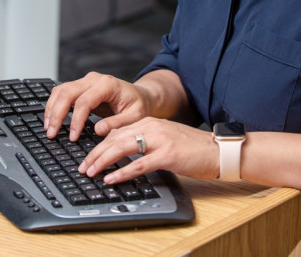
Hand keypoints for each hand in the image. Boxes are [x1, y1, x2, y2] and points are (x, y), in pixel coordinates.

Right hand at [44, 72, 152, 140]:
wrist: (140, 96)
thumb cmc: (138, 105)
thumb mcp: (135, 117)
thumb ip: (118, 123)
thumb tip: (98, 130)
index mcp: (107, 84)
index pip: (84, 101)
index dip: (76, 120)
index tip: (73, 137)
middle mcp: (94, 79)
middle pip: (68, 93)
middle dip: (57, 114)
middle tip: (51, 133)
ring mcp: (86, 81)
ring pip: (61, 90)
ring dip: (51, 109)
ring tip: (48, 128)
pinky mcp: (81, 86)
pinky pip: (62, 92)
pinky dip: (54, 105)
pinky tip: (51, 119)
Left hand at [78, 117, 218, 183]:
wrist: (218, 149)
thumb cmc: (193, 148)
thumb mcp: (165, 139)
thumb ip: (145, 142)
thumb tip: (122, 155)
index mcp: (150, 122)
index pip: (116, 131)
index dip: (99, 144)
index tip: (87, 157)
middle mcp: (152, 127)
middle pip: (115, 138)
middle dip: (95, 153)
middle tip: (83, 166)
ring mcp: (160, 140)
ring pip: (122, 147)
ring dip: (103, 161)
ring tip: (91, 172)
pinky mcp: (167, 155)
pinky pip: (139, 164)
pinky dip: (122, 171)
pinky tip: (111, 178)